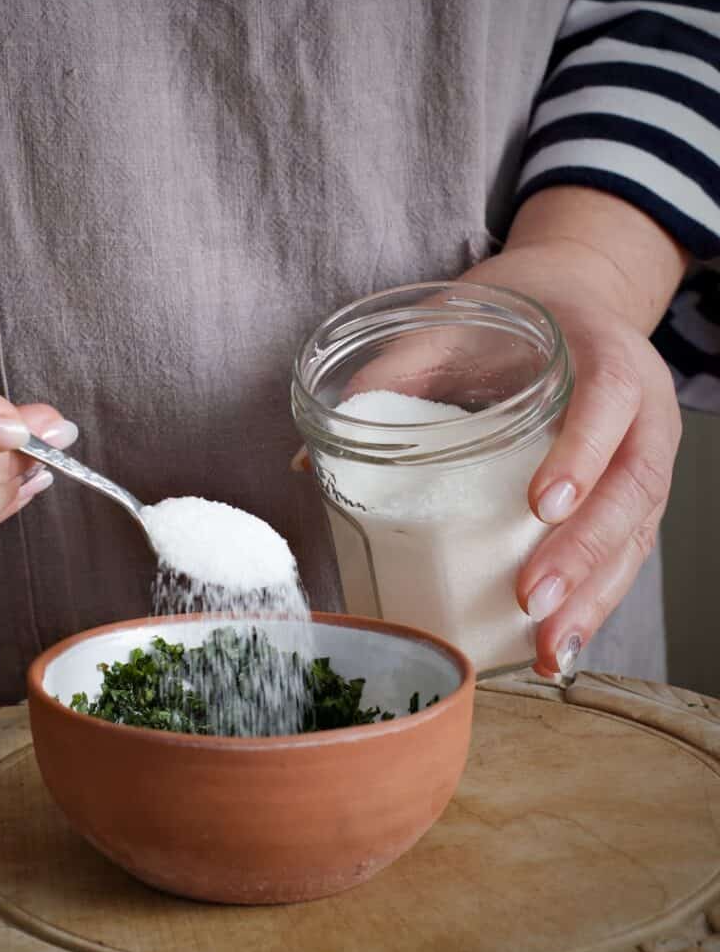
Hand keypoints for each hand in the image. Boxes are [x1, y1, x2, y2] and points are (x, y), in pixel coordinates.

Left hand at [292, 189, 684, 677]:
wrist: (569, 303)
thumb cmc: (505, 319)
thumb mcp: (447, 326)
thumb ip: (387, 378)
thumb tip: (305, 463)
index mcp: (601, 353)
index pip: (606, 400)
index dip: (582, 454)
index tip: (542, 505)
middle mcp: (641, 410)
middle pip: (632, 487)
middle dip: (583, 552)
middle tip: (529, 599)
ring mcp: (645, 455)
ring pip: (636, 534)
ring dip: (594, 597)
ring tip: (548, 649)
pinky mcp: (633, 495)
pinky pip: (627, 553)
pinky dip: (596, 602)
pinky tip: (558, 645)